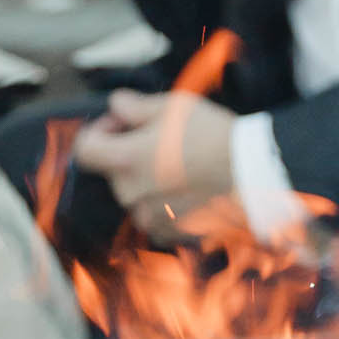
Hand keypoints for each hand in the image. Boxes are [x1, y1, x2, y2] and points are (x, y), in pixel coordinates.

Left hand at [73, 89, 236, 242]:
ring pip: (136, 194)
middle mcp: (130, 194)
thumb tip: (116, 107)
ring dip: (148, 180)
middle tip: (162, 139)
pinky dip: (165, 203)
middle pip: (114, 172)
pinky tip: (190, 187)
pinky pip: (155, 215)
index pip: (84, 150)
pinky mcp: (169, 233)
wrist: (254, 176)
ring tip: (182, 164)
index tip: (121, 124)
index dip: (99, 131)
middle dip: (129, 154)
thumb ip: (134, 105)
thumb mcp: (172, 106)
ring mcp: (149, 217)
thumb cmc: (214, 136)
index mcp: (125, 161)